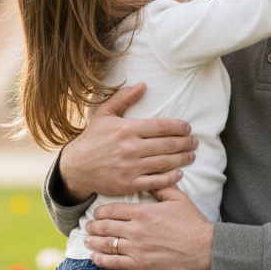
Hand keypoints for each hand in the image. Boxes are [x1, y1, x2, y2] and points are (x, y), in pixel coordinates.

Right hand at [59, 83, 195, 203]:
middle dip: (185, 143)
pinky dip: (170, 178)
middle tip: (195, 142)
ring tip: (191, 156)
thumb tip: (143, 85)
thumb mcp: (104, 114)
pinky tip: (179, 173)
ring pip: (164, 163)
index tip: (188, 128)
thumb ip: (123, 98)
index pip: (162, 126)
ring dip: (182, 159)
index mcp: (127, 129)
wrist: (76, 167)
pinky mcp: (128, 184)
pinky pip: (155, 182)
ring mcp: (130, 168)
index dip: (179, 127)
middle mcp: (130, 148)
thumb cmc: (92, 139)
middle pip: (167, 145)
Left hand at [83, 185, 213, 269]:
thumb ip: (160, 187)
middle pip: (105, 226)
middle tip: (87, 226)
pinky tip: (94, 257)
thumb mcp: (178, 198)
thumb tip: (150, 178)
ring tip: (87, 240)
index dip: (100, 212)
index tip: (95, 213)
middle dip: (93, 226)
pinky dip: (101, 260)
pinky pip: (114, 263)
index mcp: (143, 211)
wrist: (205, 249)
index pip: (112, 210)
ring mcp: (137, 248)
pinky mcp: (141, 265)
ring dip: (93, 242)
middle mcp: (135, 229)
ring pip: (107, 244)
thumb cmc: (193, 223)